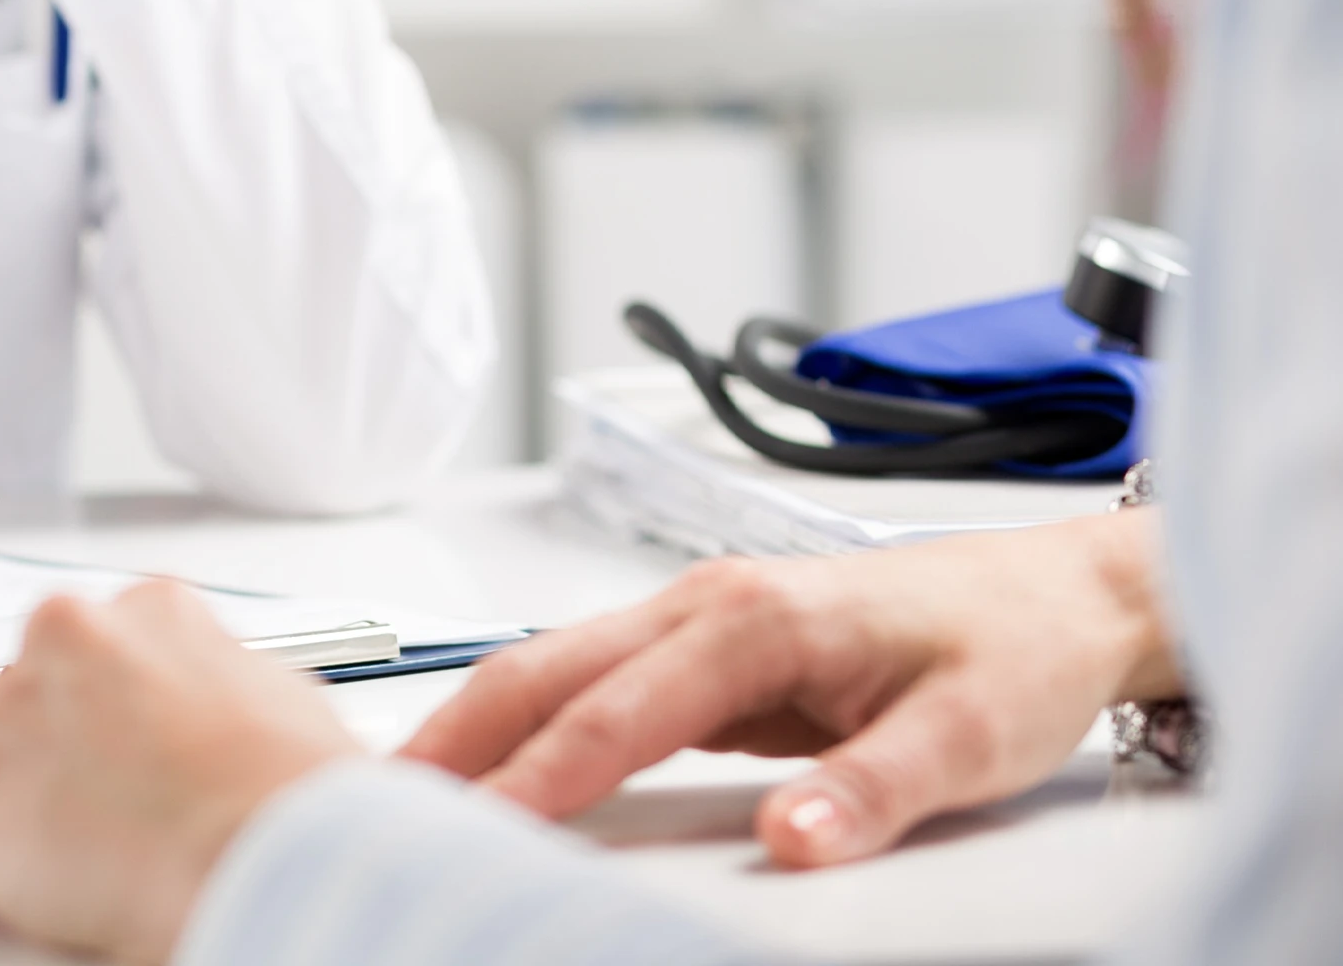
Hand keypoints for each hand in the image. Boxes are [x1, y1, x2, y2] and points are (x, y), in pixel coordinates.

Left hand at [0, 581, 361, 963]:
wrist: (274, 858)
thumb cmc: (297, 806)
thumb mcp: (291, 706)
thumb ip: (234, 688)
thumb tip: (238, 714)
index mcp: (154, 611)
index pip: (87, 650)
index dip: (91, 719)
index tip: (103, 762)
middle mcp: (67, 638)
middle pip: (12, 696)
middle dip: (32, 756)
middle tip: (72, 822)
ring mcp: (4, 714)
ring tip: (22, 864)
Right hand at [402, 511, 1179, 867]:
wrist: (1058, 593)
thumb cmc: (1012, 650)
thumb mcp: (967, 736)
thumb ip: (870, 791)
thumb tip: (789, 842)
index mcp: (751, 617)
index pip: (614, 710)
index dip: (538, 776)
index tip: (472, 827)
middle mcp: (704, 603)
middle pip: (544, 666)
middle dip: (457, 733)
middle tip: (378, 799)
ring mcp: (696, 617)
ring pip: (553, 664)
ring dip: (477, 722)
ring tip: (409, 787)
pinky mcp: (705, 646)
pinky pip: (591, 681)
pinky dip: (528, 719)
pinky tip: (496, 762)